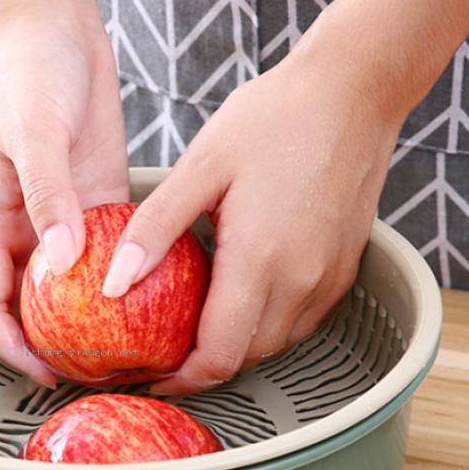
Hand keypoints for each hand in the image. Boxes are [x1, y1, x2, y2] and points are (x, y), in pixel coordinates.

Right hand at [0, 0, 128, 385]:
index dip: (9, 345)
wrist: (59, 36)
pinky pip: (109, 256)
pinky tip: (151, 297)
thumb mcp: (32, 134)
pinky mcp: (98, 208)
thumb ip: (46, 197)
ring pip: (73, 289)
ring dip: (91, 320)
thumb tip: (61, 262)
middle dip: (54, 345)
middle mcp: (27, 231)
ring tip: (126, 348)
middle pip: (33, 307)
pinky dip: (123, 281)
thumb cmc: (28, 76)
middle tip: (92, 371)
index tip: (42, 372)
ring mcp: (65, 223)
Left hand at [103, 52, 399, 394]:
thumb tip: (114, 283)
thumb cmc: (275, 118)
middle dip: (201, 367)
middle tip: (165, 350)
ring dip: (233, 348)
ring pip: (274, 345)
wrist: (355, 91)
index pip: (217, 356)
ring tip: (196, 327)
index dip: (180, 379)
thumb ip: (155, 229)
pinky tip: (242, 299)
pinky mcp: (344, 270)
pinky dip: (265, 327)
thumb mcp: (201, 167)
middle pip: (244, 359)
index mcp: (259, 261)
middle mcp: (300, 282)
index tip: (152, 375)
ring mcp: (328, 280)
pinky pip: (299, 322)